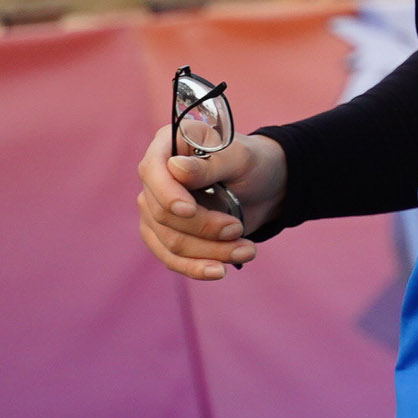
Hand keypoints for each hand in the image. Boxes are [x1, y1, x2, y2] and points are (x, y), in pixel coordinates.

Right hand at [136, 129, 284, 280]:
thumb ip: (210, 165)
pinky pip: (171, 258)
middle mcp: (155, 179)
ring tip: (247, 250)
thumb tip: (176, 169)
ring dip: (209, 252)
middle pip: (162, 214)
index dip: (167, 193)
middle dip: (203, 228)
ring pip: (170, 242)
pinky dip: (196, 267)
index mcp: (168, 146)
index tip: (190, 210)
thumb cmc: (252, 163)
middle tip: (238, 229)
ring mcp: (155, 209)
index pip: (152, 171)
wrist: (265, 187)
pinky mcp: (164, 235)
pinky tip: (219, 271)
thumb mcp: (241, 158)